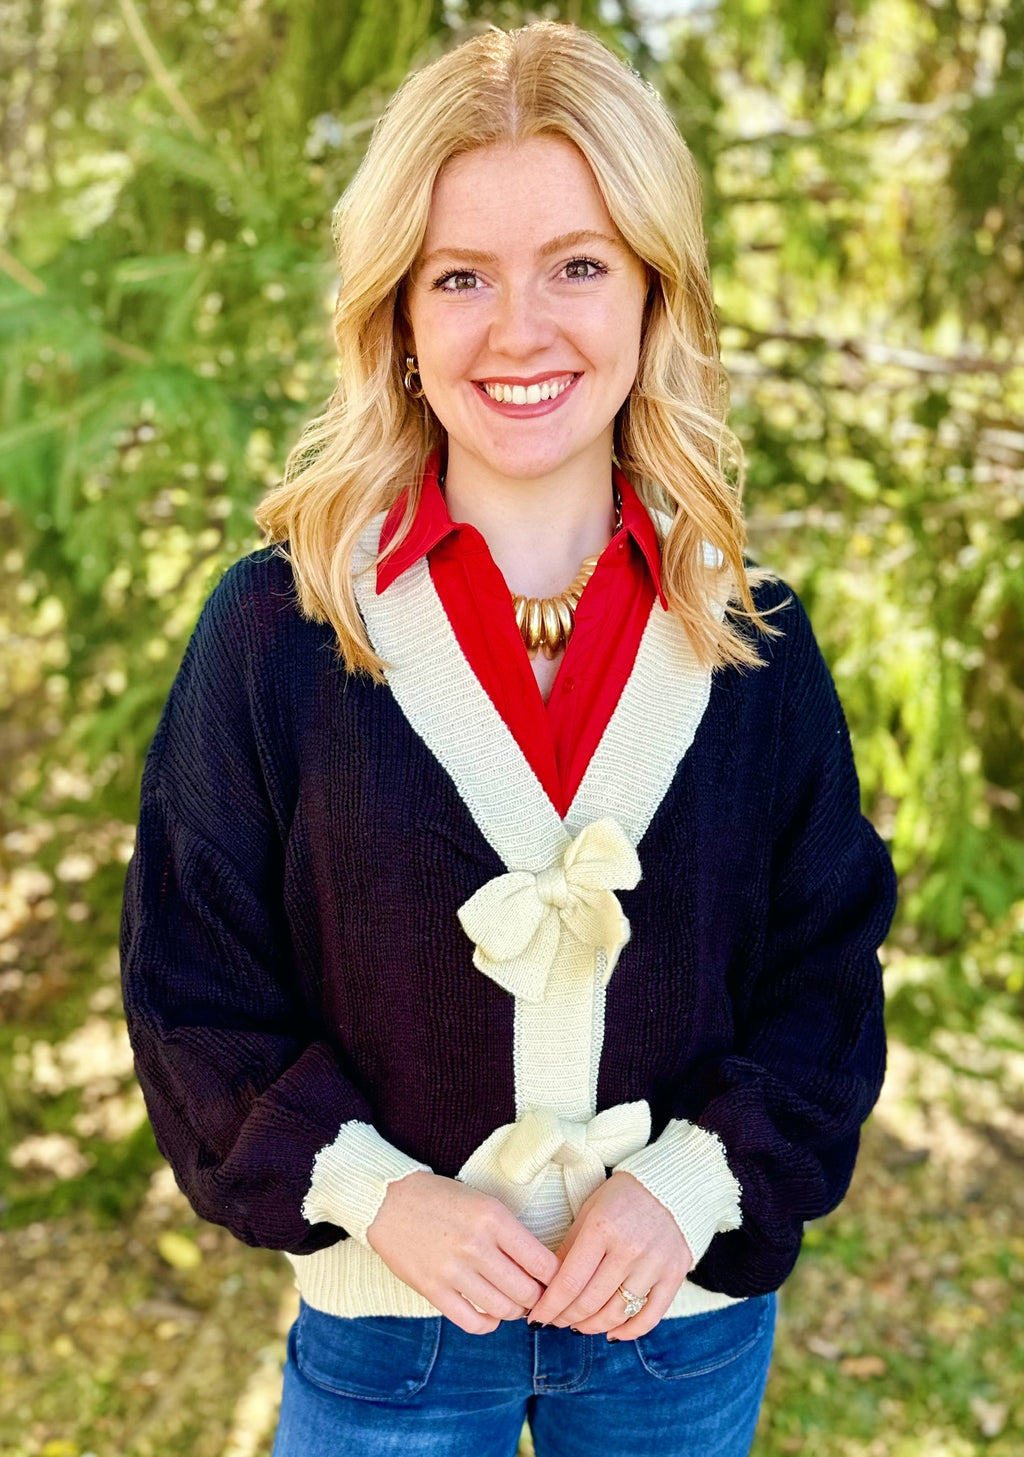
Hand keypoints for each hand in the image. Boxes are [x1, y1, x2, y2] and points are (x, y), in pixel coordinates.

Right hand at [366, 1170, 560, 1334]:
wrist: (389, 1200)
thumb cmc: (442, 1199)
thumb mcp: (484, 1203)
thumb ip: (511, 1235)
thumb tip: (542, 1271)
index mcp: (494, 1218)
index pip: (543, 1262)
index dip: (556, 1278)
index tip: (555, 1282)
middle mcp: (477, 1245)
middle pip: (527, 1291)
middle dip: (537, 1299)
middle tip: (536, 1297)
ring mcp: (453, 1270)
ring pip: (503, 1309)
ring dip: (514, 1312)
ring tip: (513, 1303)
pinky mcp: (433, 1290)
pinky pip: (472, 1322)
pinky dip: (488, 1324)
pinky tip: (491, 1315)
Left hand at [526, 1171, 691, 1339]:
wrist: (673, 1183)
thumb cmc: (624, 1195)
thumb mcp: (590, 1209)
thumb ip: (570, 1246)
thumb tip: (547, 1284)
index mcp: (602, 1228)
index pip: (569, 1281)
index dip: (550, 1306)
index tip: (536, 1317)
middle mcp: (629, 1249)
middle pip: (590, 1301)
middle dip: (566, 1318)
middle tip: (555, 1322)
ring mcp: (654, 1264)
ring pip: (617, 1313)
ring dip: (593, 1327)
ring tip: (579, 1326)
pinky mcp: (675, 1274)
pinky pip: (650, 1316)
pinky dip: (629, 1332)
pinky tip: (613, 1333)